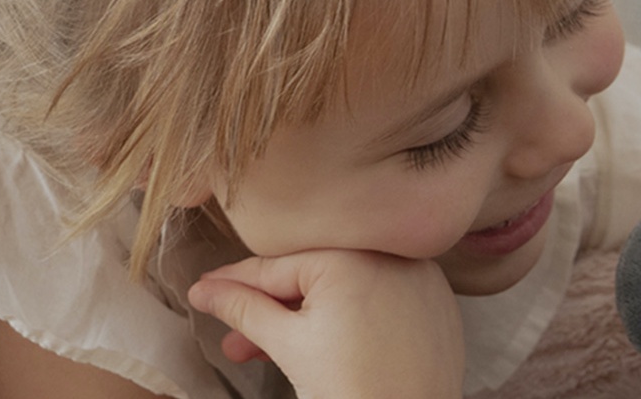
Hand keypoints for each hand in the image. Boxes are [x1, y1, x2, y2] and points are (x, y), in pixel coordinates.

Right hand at [187, 250, 465, 398]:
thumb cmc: (351, 392)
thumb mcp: (286, 344)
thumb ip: (243, 309)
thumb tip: (204, 291)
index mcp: (352, 256)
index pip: (276, 267)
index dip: (233, 283)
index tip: (203, 289)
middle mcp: (391, 255)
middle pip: (311, 278)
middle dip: (268, 313)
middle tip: (234, 341)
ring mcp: (419, 279)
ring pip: (344, 291)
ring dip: (304, 319)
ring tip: (268, 355)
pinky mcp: (436, 306)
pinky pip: (379, 302)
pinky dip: (350, 319)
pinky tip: (323, 346)